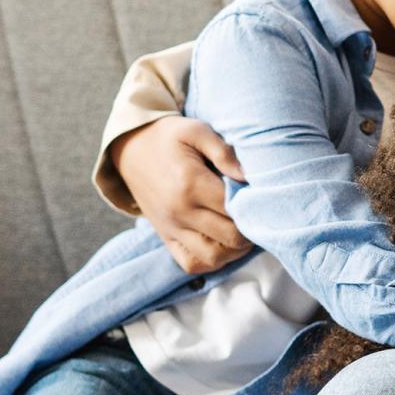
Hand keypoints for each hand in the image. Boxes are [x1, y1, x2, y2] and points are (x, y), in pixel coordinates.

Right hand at [111, 116, 249, 273]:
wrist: (130, 148)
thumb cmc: (169, 137)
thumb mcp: (196, 130)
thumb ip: (223, 151)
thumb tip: (248, 175)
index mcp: (190, 184)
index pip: (236, 209)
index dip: (256, 205)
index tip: (263, 196)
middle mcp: (180, 212)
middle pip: (231, 237)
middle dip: (252, 229)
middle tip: (259, 214)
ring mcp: (172, 228)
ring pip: (214, 257)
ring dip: (236, 249)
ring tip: (244, 229)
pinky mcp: (166, 237)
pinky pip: (191, 263)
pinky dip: (212, 260)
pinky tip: (224, 243)